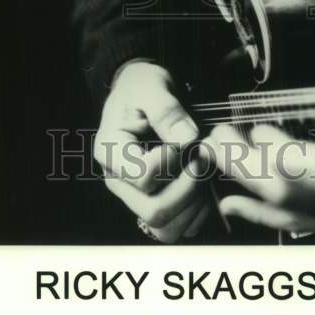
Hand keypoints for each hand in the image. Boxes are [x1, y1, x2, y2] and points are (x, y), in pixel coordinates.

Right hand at [94, 61, 209, 242]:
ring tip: (202, 174)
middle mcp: (118, 181)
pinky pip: (177, 228)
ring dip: (193, 206)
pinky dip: (196, 214)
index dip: (171, 161)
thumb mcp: (151, 85)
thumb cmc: (141, 87)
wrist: (139, 93)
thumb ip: (166, 109)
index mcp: (111, 151)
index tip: (184, 137)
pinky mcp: (151, 201)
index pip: (143, 177)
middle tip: (201, 159)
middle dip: (188, 188)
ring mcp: (134, 196)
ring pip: (165, 228)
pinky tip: (203, 185)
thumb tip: (187, 138)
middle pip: (154, 211)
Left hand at [200, 39, 314, 234]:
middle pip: (295, 192)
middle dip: (248, 164)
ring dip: (247, 185)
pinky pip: (301, 226)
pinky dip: (263, 216)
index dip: (281, 153)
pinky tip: (233, 204)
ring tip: (217, 159)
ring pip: (292, 211)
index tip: (255, 126)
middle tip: (220, 137)